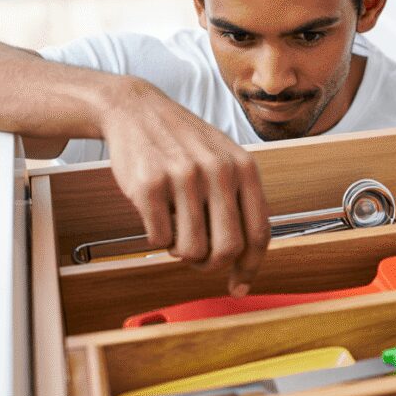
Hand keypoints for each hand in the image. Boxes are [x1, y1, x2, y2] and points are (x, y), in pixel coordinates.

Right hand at [101, 79, 270, 295]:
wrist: (136, 109)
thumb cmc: (182, 141)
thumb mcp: (223, 159)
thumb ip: (240, 201)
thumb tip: (244, 261)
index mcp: (244, 168)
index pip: (259, 233)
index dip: (250, 267)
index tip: (238, 286)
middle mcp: (218, 171)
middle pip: (228, 249)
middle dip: (211, 264)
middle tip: (197, 257)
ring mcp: (184, 177)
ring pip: (191, 250)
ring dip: (180, 252)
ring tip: (174, 230)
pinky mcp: (149, 185)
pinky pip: (158, 239)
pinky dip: (156, 238)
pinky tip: (155, 215)